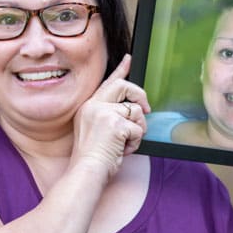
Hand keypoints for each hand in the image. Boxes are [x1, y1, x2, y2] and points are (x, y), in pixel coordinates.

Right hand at [71, 55, 150, 173]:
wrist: (86, 172)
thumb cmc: (93, 158)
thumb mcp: (97, 130)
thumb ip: (110, 116)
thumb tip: (133, 108)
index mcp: (88, 107)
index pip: (108, 83)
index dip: (121, 70)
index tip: (129, 60)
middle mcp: (94, 106)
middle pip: (124, 86)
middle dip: (140, 96)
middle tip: (147, 109)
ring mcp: (104, 113)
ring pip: (136, 112)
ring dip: (137, 130)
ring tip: (124, 143)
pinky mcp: (115, 124)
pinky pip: (138, 129)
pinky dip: (136, 142)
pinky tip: (124, 150)